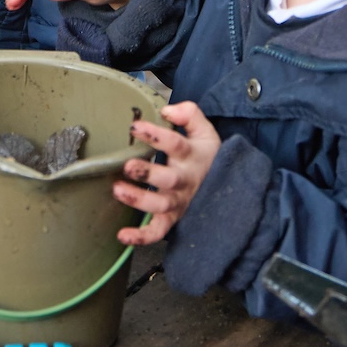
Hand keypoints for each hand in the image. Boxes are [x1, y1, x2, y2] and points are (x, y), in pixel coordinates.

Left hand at [112, 101, 221, 244]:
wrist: (228, 187)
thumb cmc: (206, 155)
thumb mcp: (205, 130)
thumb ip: (190, 114)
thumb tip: (168, 110)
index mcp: (191, 156)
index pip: (175, 144)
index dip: (155, 135)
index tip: (135, 127)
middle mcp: (184, 181)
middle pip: (168, 179)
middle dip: (147, 172)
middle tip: (128, 165)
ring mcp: (178, 202)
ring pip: (161, 205)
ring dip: (139, 200)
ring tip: (118, 190)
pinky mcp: (172, 219)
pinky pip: (159, 232)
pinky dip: (142, 237)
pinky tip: (122, 235)